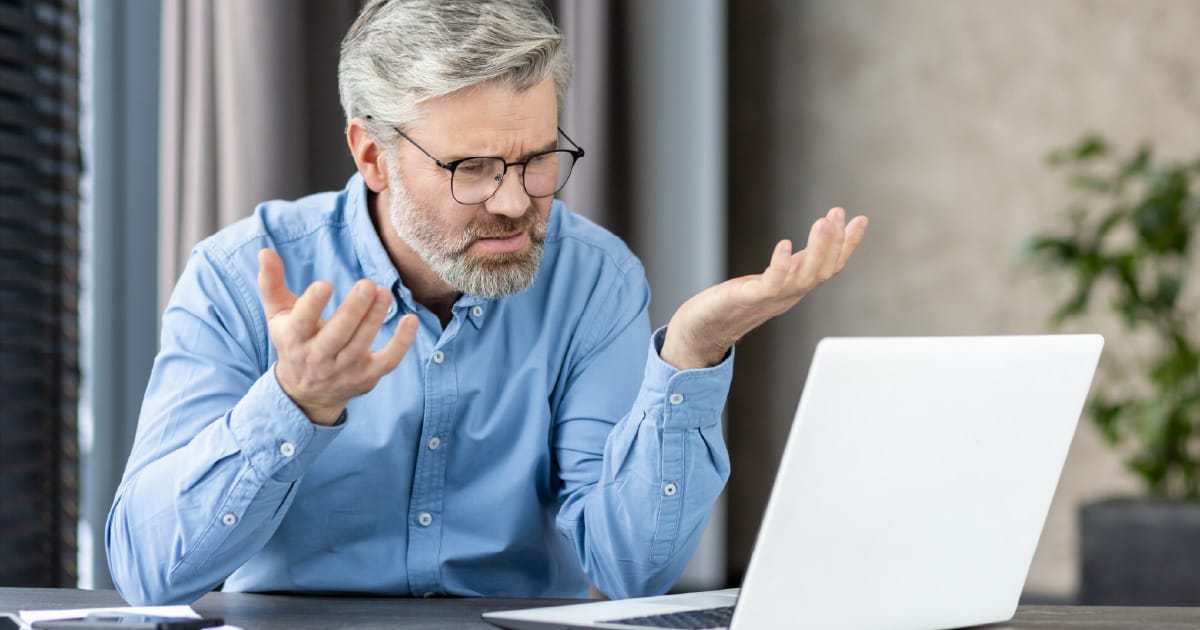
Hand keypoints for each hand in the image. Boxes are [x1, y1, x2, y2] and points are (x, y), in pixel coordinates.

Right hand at [257, 248, 417, 424]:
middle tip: (367, 284)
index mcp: (293, 338)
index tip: (325, 284)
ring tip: (384, 293)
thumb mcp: (278, 314)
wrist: (306, 392)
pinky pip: (387, 361)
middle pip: (336, 335)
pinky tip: (410, 320)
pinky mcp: (366, 377)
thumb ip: (271, 283)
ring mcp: (343, 370)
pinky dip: (401, 343)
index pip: (301, 322)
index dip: (312, 305)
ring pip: (360, 345)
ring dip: (374, 319)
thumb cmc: (294, 341)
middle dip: (352, 311)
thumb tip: (265, 251)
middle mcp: (317, 358)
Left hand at [660, 207, 867, 369]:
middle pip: (822, 272)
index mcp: (795, 289)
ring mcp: (770, 299)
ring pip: (804, 277)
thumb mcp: (772, 278)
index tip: (860, 219)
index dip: (847, 245)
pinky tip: (786, 244)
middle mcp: (788, 296)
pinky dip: (782, 264)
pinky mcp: (748, 299)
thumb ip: (794, 264)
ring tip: (823, 222)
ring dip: (817, 250)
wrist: (702, 330)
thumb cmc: (734, 302)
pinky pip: (772, 283)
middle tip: (838, 213)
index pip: (830, 268)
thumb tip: (814, 242)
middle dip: (835, 242)